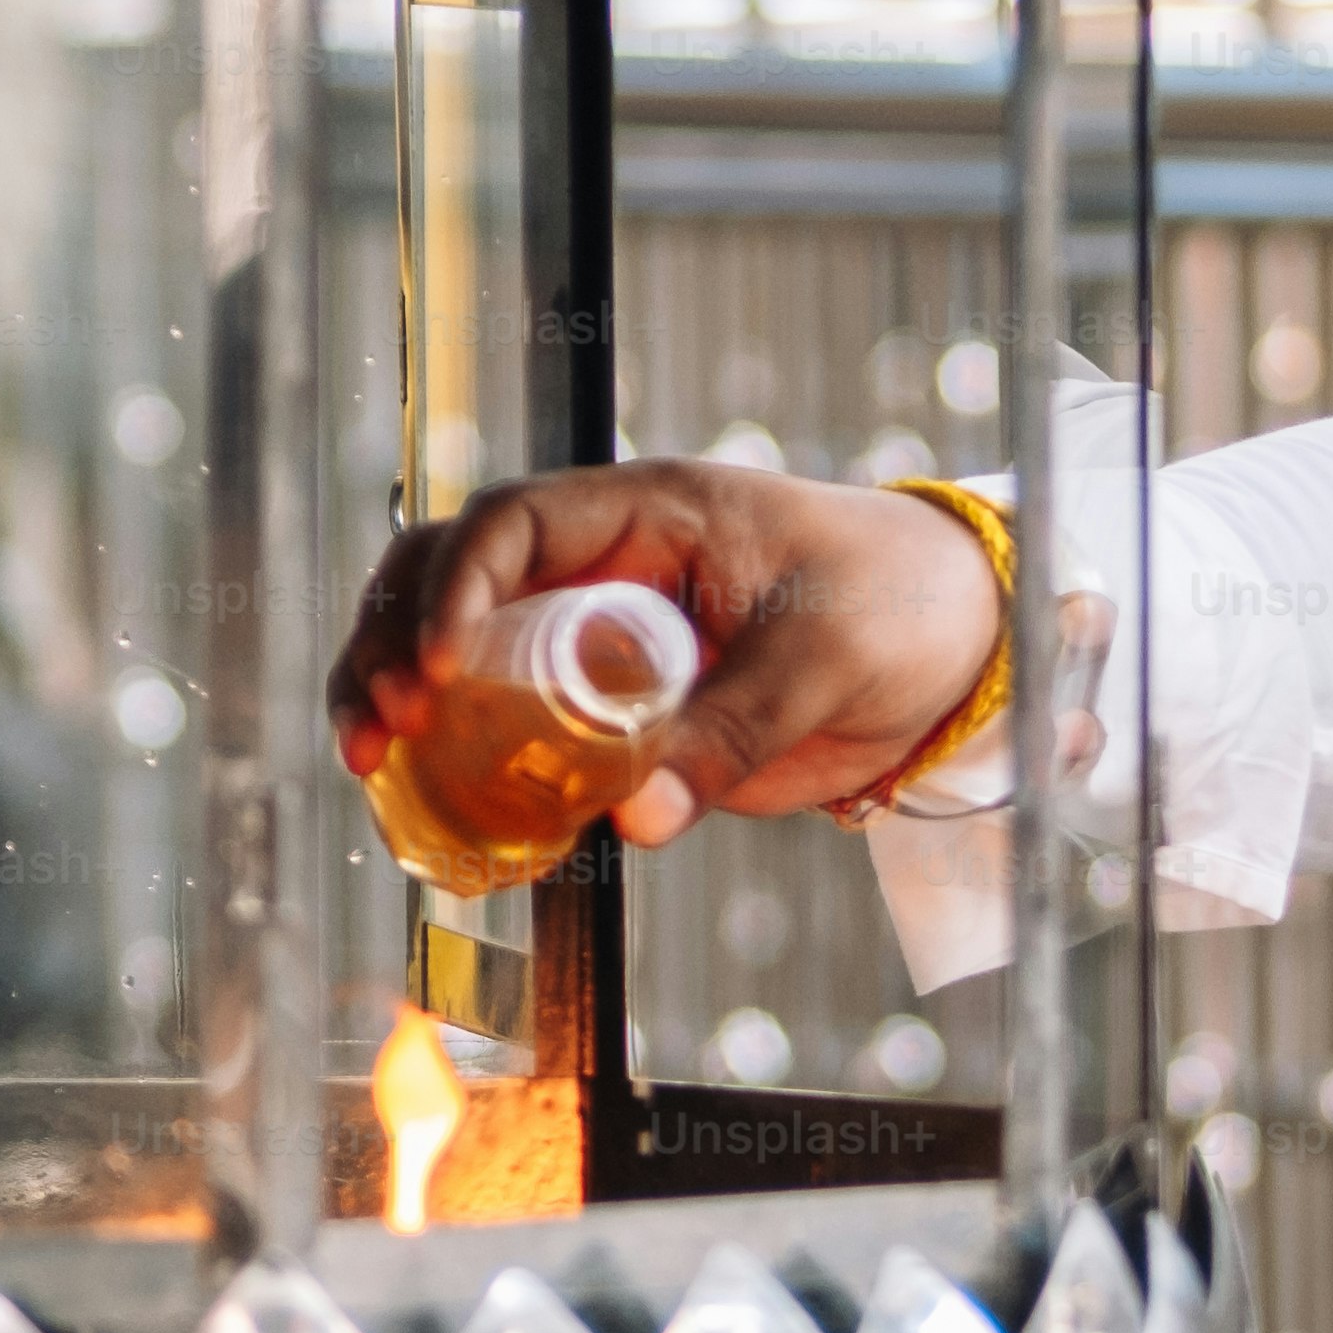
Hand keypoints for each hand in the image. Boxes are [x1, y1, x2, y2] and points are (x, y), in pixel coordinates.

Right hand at [328, 461, 1013, 836]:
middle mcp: (603, 564)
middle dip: (389, 643)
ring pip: (462, 648)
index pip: (513, 522)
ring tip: (375, 770)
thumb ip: (737, 731)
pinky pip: (515, 727)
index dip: (454, 586)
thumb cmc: (896, 604)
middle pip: (449, 577)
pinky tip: (440, 819)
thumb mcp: (825, 660)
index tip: (434, 668)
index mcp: (650, 513)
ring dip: (400, 699)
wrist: (957, 641)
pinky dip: (463, 765)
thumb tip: (633, 818)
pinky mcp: (612, 708)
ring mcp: (598, 635)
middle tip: (380, 730)